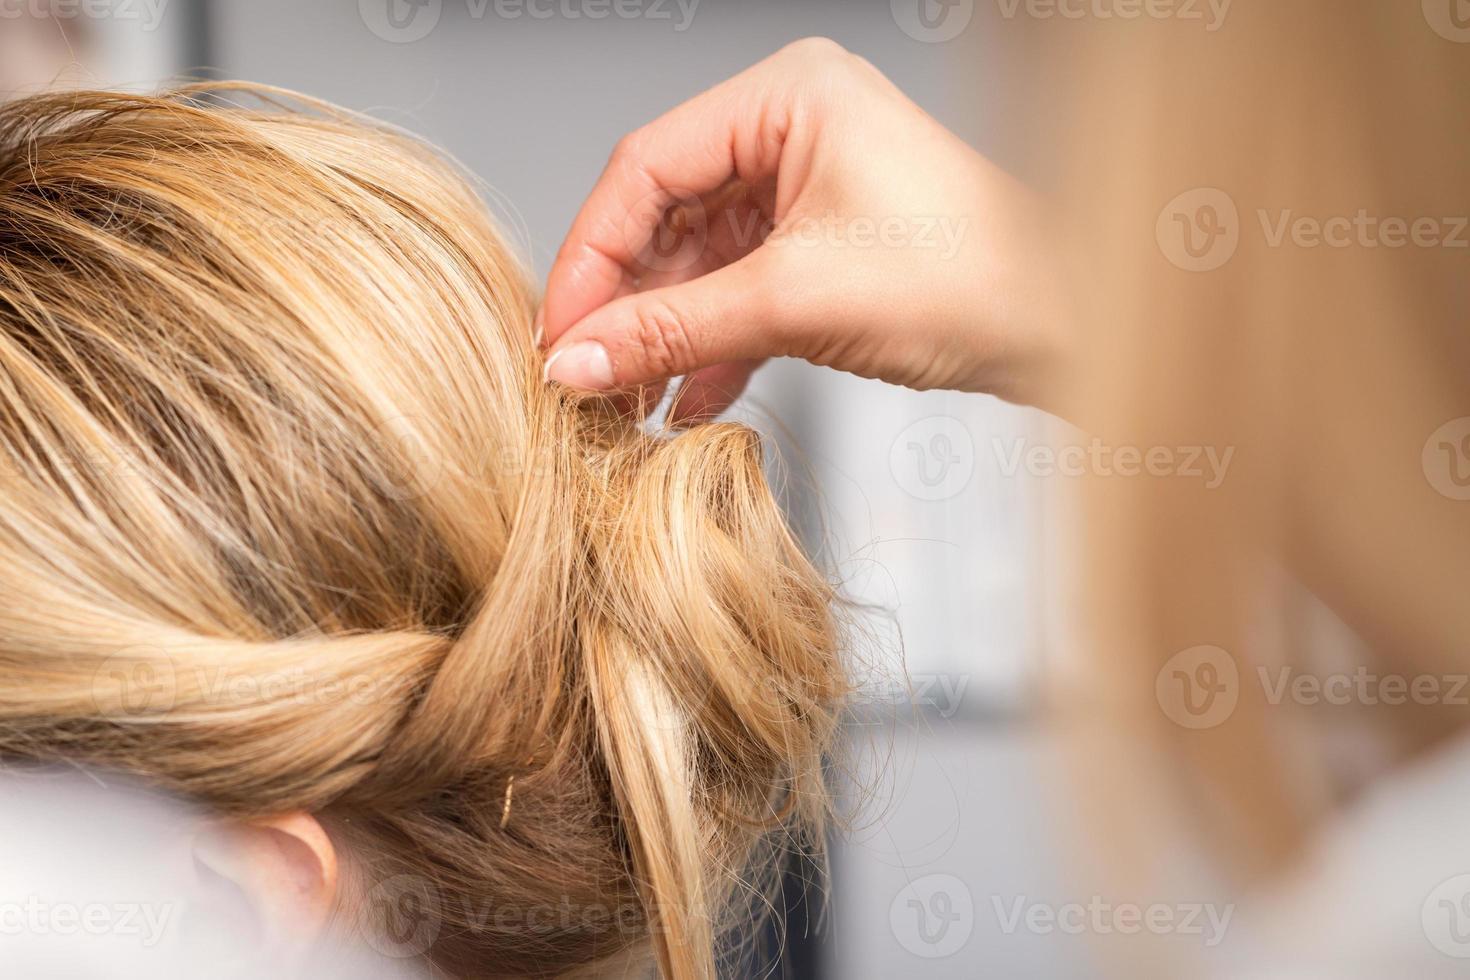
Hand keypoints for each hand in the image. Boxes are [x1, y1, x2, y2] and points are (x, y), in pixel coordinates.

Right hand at [540, 37, 1068, 422]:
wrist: (1067, 329)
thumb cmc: (970, 279)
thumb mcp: (795, 301)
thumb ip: (672, 329)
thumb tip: (574, 361)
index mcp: (786, 97)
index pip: (645, 166)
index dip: (589, 255)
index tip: (556, 332)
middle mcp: (791, 130)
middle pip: (666, 216)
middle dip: (626, 304)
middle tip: (582, 375)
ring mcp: (808, 190)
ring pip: (700, 263)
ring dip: (664, 335)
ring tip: (624, 401)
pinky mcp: (824, 248)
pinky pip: (742, 292)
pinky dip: (712, 346)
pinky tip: (684, 400)